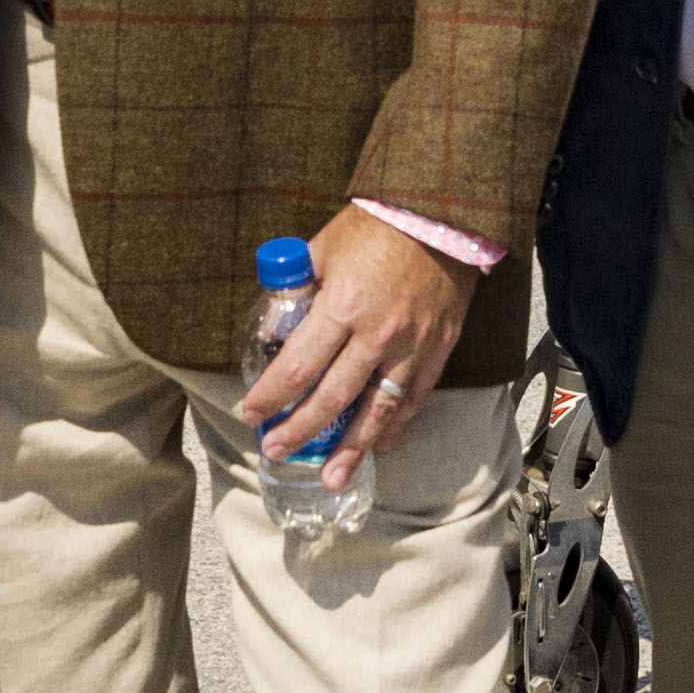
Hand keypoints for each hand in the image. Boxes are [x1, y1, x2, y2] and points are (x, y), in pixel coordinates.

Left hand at [232, 205, 474, 476]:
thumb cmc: (378, 225)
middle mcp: (376, 333)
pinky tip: (378, 448)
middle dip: (301, 429)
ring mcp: (411, 346)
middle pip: (333, 397)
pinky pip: (413, 399)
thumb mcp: (325, 247)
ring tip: (332, 477)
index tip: (251, 413)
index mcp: (343, 305)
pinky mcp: (437, 350)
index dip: (271, 395)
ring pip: (378, 410)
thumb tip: (274, 320)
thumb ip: (298, 285)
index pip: (298, 365)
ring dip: (353, 449)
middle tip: (277, 451)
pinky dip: (394, 427)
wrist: (443, 215)